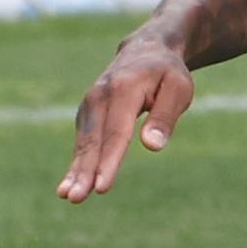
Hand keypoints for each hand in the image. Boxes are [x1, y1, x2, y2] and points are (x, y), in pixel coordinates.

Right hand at [56, 29, 194, 202]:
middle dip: (85, 170)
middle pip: (94, 139)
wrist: (146, 50)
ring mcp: (90, 103)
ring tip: (68, 196)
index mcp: (125, 88)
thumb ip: (165, 116)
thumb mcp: (178, 87)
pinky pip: (82, 141)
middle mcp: (100, 94)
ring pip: (84, 142)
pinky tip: (68, 186)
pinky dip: (76, 163)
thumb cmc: (167, 73)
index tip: (102, 187)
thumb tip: (153, 146)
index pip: (117, 131)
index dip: (109, 161)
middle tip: (76, 198)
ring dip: (76, 171)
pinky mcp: (87, 113)